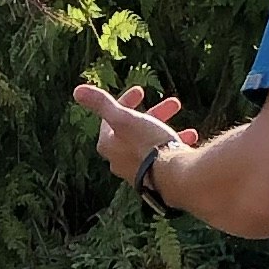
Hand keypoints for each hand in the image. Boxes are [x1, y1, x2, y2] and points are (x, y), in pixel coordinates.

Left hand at [73, 80, 196, 185]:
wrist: (173, 176)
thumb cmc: (147, 144)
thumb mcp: (124, 118)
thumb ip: (102, 103)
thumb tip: (78, 90)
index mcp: (109, 145)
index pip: (111, 118)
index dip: (125, 100)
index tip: (141, 90)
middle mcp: (120, 160)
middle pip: (134, 129)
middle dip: (154, 112)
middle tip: (173, 103)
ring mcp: (139, 171)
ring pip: (151, 142)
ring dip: (167, 126)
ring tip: (182, 119)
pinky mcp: (157, 178)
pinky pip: (165, 157)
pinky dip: (175, 144)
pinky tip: (190, 137)